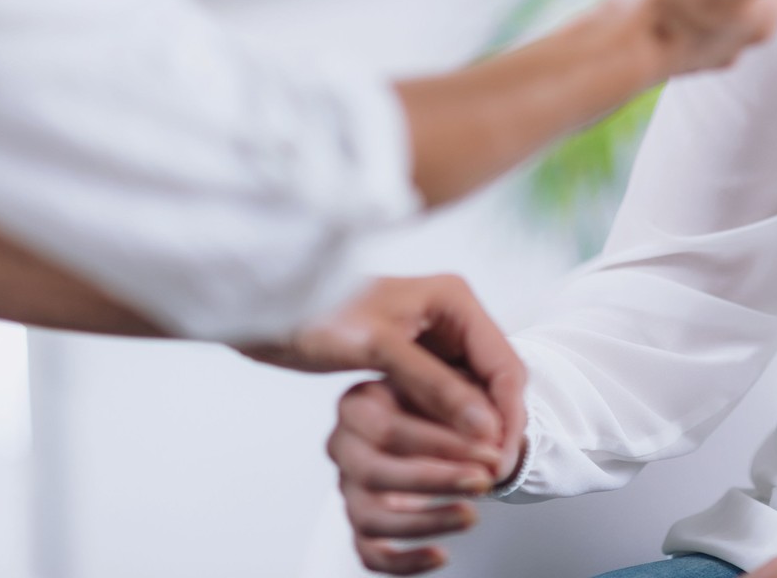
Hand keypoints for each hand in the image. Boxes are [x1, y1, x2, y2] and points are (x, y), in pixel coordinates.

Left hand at [243, 275, 525, 467]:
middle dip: (495, 426)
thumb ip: (435, 386)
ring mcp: (433, 338)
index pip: (504, 365)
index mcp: (454, 300)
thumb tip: (486, 429)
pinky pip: (446, 397)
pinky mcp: (413, 359)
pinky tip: (446, 457)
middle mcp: (450, 316)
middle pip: (495, 379)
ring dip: (474, 430)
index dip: (508, 416)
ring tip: (473, 473)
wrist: (268, 311)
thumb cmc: (319, 316)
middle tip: (491, 475)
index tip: (500, 461)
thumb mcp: (380, 349)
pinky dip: (450, 425)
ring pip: (473, 392)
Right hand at [329, 377, 518, 574]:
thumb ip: (465, 401)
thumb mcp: (454, 382)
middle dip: (435, 481)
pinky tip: (441, 554)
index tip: (488, 448)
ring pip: (370, 518)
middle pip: (373, 473)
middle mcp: (345, 446)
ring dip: (426, 521)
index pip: (387, 428)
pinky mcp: (362, 520)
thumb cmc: (442, 399)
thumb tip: (487, 430)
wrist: (442, 418)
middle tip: (482, 480)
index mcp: (358, 402)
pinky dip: (404, 562)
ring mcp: (349, 487)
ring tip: (471, 515)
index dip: (440, 442)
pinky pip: (370, 553)